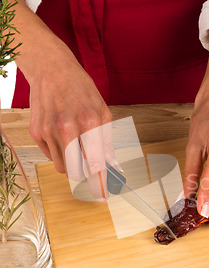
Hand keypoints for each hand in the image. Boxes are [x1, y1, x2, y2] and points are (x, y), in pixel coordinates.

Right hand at [28, 49, 117, 200]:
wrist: (52, 70)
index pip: (95, 164)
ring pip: (62, 168)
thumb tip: (113, 166)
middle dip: (85, 177)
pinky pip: (51, 156)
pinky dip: (60, 153)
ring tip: (76, 148)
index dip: (100, 184)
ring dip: (72, 165)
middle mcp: (68, 128)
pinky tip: (63, 136)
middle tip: (90, 175)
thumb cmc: (81, 89)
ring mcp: (50, 131)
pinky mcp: (37, 132)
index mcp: (90, 122)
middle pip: (77, 172)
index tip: (103, 197)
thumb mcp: (102, 111)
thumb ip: (107, 141)